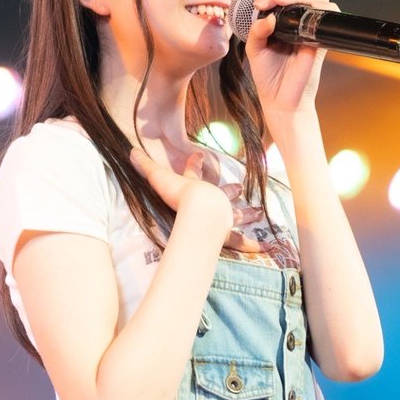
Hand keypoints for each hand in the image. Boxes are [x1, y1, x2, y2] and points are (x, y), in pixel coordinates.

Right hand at [129, 148, 271, 252]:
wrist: (199, 208)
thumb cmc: (179, 193)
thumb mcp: (158, 178)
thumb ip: (145, 167)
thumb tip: (131, 151)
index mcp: (196, 185)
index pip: (194, 171)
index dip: (196, 163)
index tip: (200, 154)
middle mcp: (212, 198)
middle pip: (224, 192)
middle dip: (231, 189)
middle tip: (240, 186)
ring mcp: (221, 215)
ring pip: (237, 215)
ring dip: (248, 214)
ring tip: (260, 213)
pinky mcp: (225, 233)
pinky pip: (241, 241)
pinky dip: (253, 245)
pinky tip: (268, 247)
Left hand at [243, 0, 336, 115]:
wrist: (279, 99)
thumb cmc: (267, 76)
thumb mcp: (254, 49)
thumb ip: (257, 30)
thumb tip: (271, 16)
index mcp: (282, 22)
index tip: (257, 3)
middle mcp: (299, 23)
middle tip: (264, 2)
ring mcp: (311, 30)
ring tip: (277, 1)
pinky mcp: (321, 39)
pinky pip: (326, 15)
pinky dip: (315, 6)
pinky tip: (294, 10)